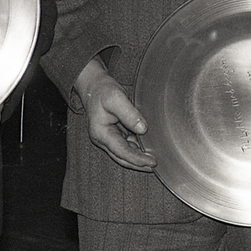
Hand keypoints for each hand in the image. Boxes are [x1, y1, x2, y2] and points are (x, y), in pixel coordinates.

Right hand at [74, 57, 155, 171]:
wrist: (95, 85)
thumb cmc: (102, 90)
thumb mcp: (116, 97)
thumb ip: (129, 113)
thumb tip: (143, 129)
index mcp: (101, 133)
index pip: (121, 151)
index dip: (137, 159)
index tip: (151, 162)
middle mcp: (103, 139)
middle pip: (123, 157)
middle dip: (139, 164)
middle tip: (155, 164)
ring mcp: (109, 137)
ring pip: (125, 153)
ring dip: (138, 157)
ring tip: (153, 159)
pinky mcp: (115, 134)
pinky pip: (127, 145)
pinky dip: (137, 149)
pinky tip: (147, 148)